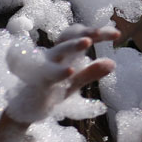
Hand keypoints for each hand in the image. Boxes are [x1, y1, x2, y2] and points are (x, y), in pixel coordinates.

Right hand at [1, 28, 118, 129]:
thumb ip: (91, 73)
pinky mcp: (38, 82)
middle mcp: (54, 56)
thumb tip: (112, 63)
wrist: (24, 109)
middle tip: (103, 32)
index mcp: (65, 55)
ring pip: (58, 51)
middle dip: (87, 32)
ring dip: (72, 45)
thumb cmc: (49, 91)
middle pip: (69, 38)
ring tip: (87, 41)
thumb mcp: (74, 83)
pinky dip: (58, 72)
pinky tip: (70, 70)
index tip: (117, 34)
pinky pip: (47, 74)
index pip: (81, 37)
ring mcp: (45, 67)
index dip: (97, 33)